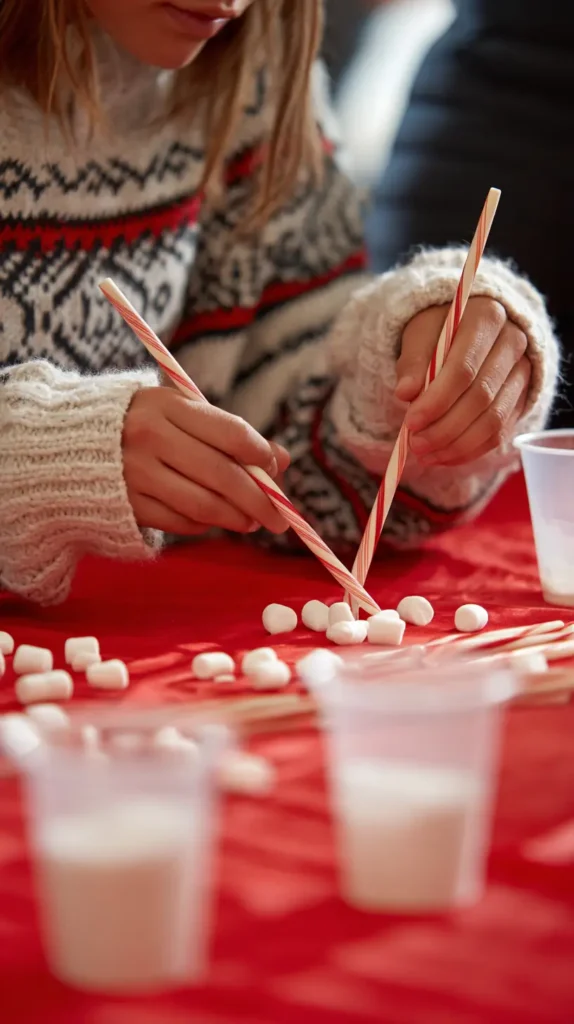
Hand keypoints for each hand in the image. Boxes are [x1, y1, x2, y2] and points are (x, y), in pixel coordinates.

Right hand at [123, 388, 290, 534]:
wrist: (71, 442)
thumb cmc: (142, 423)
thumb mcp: (180, 413)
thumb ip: (229, 433)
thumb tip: (281, 459)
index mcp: (168, 406)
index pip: (231, 433)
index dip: (261, 455)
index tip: (276, 469)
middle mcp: (151, 437)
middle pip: (223, 475)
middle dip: (260, 500)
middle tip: (281, 518)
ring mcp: (136, 473)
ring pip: (204, 505)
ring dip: (237, 518)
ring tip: (252, 522)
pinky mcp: (127, 503)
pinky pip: (180, 522)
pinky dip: (203, 525)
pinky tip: (213, 520)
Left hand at [395, 297, 530, 465]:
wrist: (468, 327)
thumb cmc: (439, 329)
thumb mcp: (420, 333)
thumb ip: (413, 361)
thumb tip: (405, 393)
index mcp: (487, 318)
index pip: (463, 369)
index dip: (436, 400)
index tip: (410, 422)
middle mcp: (513, 343)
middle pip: (481, 397)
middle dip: (444, 428)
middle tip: (415, 444)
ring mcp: (522, 372)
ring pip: (494, 419)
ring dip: (457, 444)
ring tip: (426, 454)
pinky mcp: (522, 397)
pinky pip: (501, 432)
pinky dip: (471, 450)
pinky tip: (445, 457)